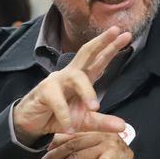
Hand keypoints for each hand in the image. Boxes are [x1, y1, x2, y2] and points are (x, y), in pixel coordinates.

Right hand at [13, 27, 130, 144]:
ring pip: (75, 77)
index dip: (111, 48)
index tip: (126, 35)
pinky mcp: (44, 91)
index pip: (99, 60)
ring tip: (94, 107)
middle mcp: (71, 75)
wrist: (33, 123)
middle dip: (101, 42)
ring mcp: (56, 80)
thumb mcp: (84, 122)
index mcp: (82, 78)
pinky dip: (65, 116)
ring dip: (87, 92)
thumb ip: (102, 122)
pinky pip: (58, 102)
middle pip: (86, 53)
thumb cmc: (59, 116)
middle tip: (116, 31)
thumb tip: (123, 126)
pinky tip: (69, 127)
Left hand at [40, 132, 133, 158]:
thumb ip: (85, 146)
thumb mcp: (102, 149)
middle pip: (72, 146)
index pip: (73, 135)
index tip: (44, 151)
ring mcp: (105, 151)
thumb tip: (57, 148)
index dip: (56, 143)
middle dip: (54, 157)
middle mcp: (102, 138)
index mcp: (99, 131)